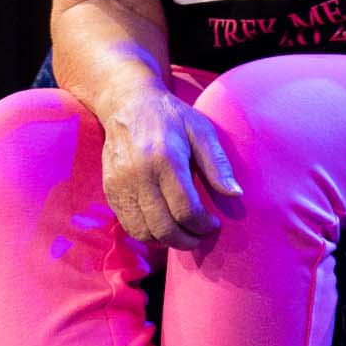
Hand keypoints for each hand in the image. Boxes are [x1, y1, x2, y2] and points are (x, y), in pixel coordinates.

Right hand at [98, 84, 242, 249]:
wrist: (128, 104)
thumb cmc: (171, 117)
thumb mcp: (201, 130)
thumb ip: (217, 164)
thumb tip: (236, 194)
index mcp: (166, 159)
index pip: (185, 209)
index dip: (202, 224)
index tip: (214, 224)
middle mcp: (139, 175)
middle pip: (163, 227)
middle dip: (186, 239)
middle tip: (201, 236)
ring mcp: (120, 185)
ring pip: (143, 232)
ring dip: (166, 241)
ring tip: (184, 233)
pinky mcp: (110, 191)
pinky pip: (128, 225)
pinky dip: (147, 233)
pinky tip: (163, 225)